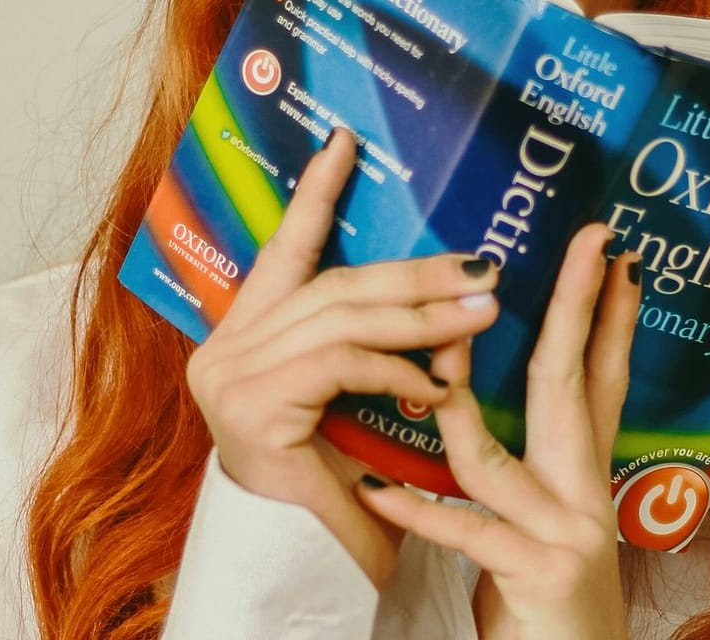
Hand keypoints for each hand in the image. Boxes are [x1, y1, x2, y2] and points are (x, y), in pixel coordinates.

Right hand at [185, 129, 500, 586]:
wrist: (302, 569)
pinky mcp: (251, 409)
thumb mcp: (348, 397)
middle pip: (334, 284)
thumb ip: (363, 340)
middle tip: (482, 265)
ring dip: (423, 315)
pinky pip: (342, 365)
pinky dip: (397, 367)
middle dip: (414, 272)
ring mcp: (230, 377)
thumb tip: (437, 282)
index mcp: (245, 334)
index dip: (316, 192)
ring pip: (344, 319)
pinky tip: (438, 381)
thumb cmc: (333, 483)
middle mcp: (225, 348)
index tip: (347, 141)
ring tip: (484, 310)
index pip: (285, 248)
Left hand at [356, 223, 641, 638]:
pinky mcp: (538, 575)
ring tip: (428, 346)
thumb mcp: (544, 519)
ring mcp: (567, 532)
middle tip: (591, 243)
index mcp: (584, 474)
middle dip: (578, 306)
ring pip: (496, 453)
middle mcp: (586, 494)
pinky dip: (415, 508)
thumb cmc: (543, 602)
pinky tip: (372, 487)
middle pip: (572, 383)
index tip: (611, 252)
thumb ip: (525, 463)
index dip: (609, 313)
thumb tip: (473, 393)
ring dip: (455, 396)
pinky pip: (464, 530)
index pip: (600, 376)